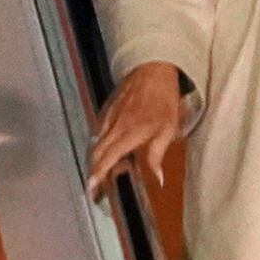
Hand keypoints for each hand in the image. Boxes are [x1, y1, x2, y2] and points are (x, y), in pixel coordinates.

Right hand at [87, 61, 186, 197]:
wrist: (153, 71)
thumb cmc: (163, 99)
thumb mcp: (168, 130)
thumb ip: (157, 156)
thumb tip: (158, 179)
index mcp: (129, 133)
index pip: (108, 158)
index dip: (98, 174)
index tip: (91, 187)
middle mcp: (114, 127)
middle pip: (96, 153)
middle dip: (93, 171)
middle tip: (94, 188)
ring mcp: (108, 117)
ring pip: (96, 143)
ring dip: (96, 160)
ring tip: (101, 172)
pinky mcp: (107, 110)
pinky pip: (99, 132)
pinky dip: (100, 144)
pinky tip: (107, 150)